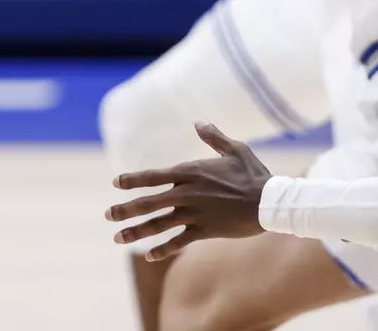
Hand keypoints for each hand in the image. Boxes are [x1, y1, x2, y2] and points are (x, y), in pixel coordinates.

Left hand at [105, 123, 271, 260]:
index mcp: (191, 172)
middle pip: (149, 202)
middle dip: (126, 209)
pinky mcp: (205, 231)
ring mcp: (195, 213)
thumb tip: (198, 121)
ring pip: (159, 224)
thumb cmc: (254, 173)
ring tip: (117, 238)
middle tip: (107, 215)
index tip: (115, 182)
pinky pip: (179, 241)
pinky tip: (150, 255)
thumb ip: (213, 137)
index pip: (154, 176)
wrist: (270, 202)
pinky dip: (164, 248)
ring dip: (137, 231)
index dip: (133, 179)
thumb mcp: (235, 149)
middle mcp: (187, 193)